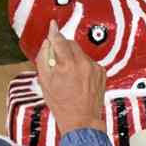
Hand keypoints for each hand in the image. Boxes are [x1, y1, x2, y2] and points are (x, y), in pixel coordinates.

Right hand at [36, 20, 105, 134]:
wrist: (82, 120)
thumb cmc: (62, 104)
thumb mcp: (45, 82)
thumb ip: (43, 59)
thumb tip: (46, 44)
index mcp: (67, 65)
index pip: (59, 41)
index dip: (54, 33)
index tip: (52, 26)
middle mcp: (83, 63)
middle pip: (71, 44)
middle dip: (63, 48)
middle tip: (57, 60)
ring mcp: (94, 67)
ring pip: (80, 53)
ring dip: (73, 58)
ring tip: (69, 76)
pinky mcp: (102, 72)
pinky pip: (89, 62)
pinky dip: (83, 66)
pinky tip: (79, 79)